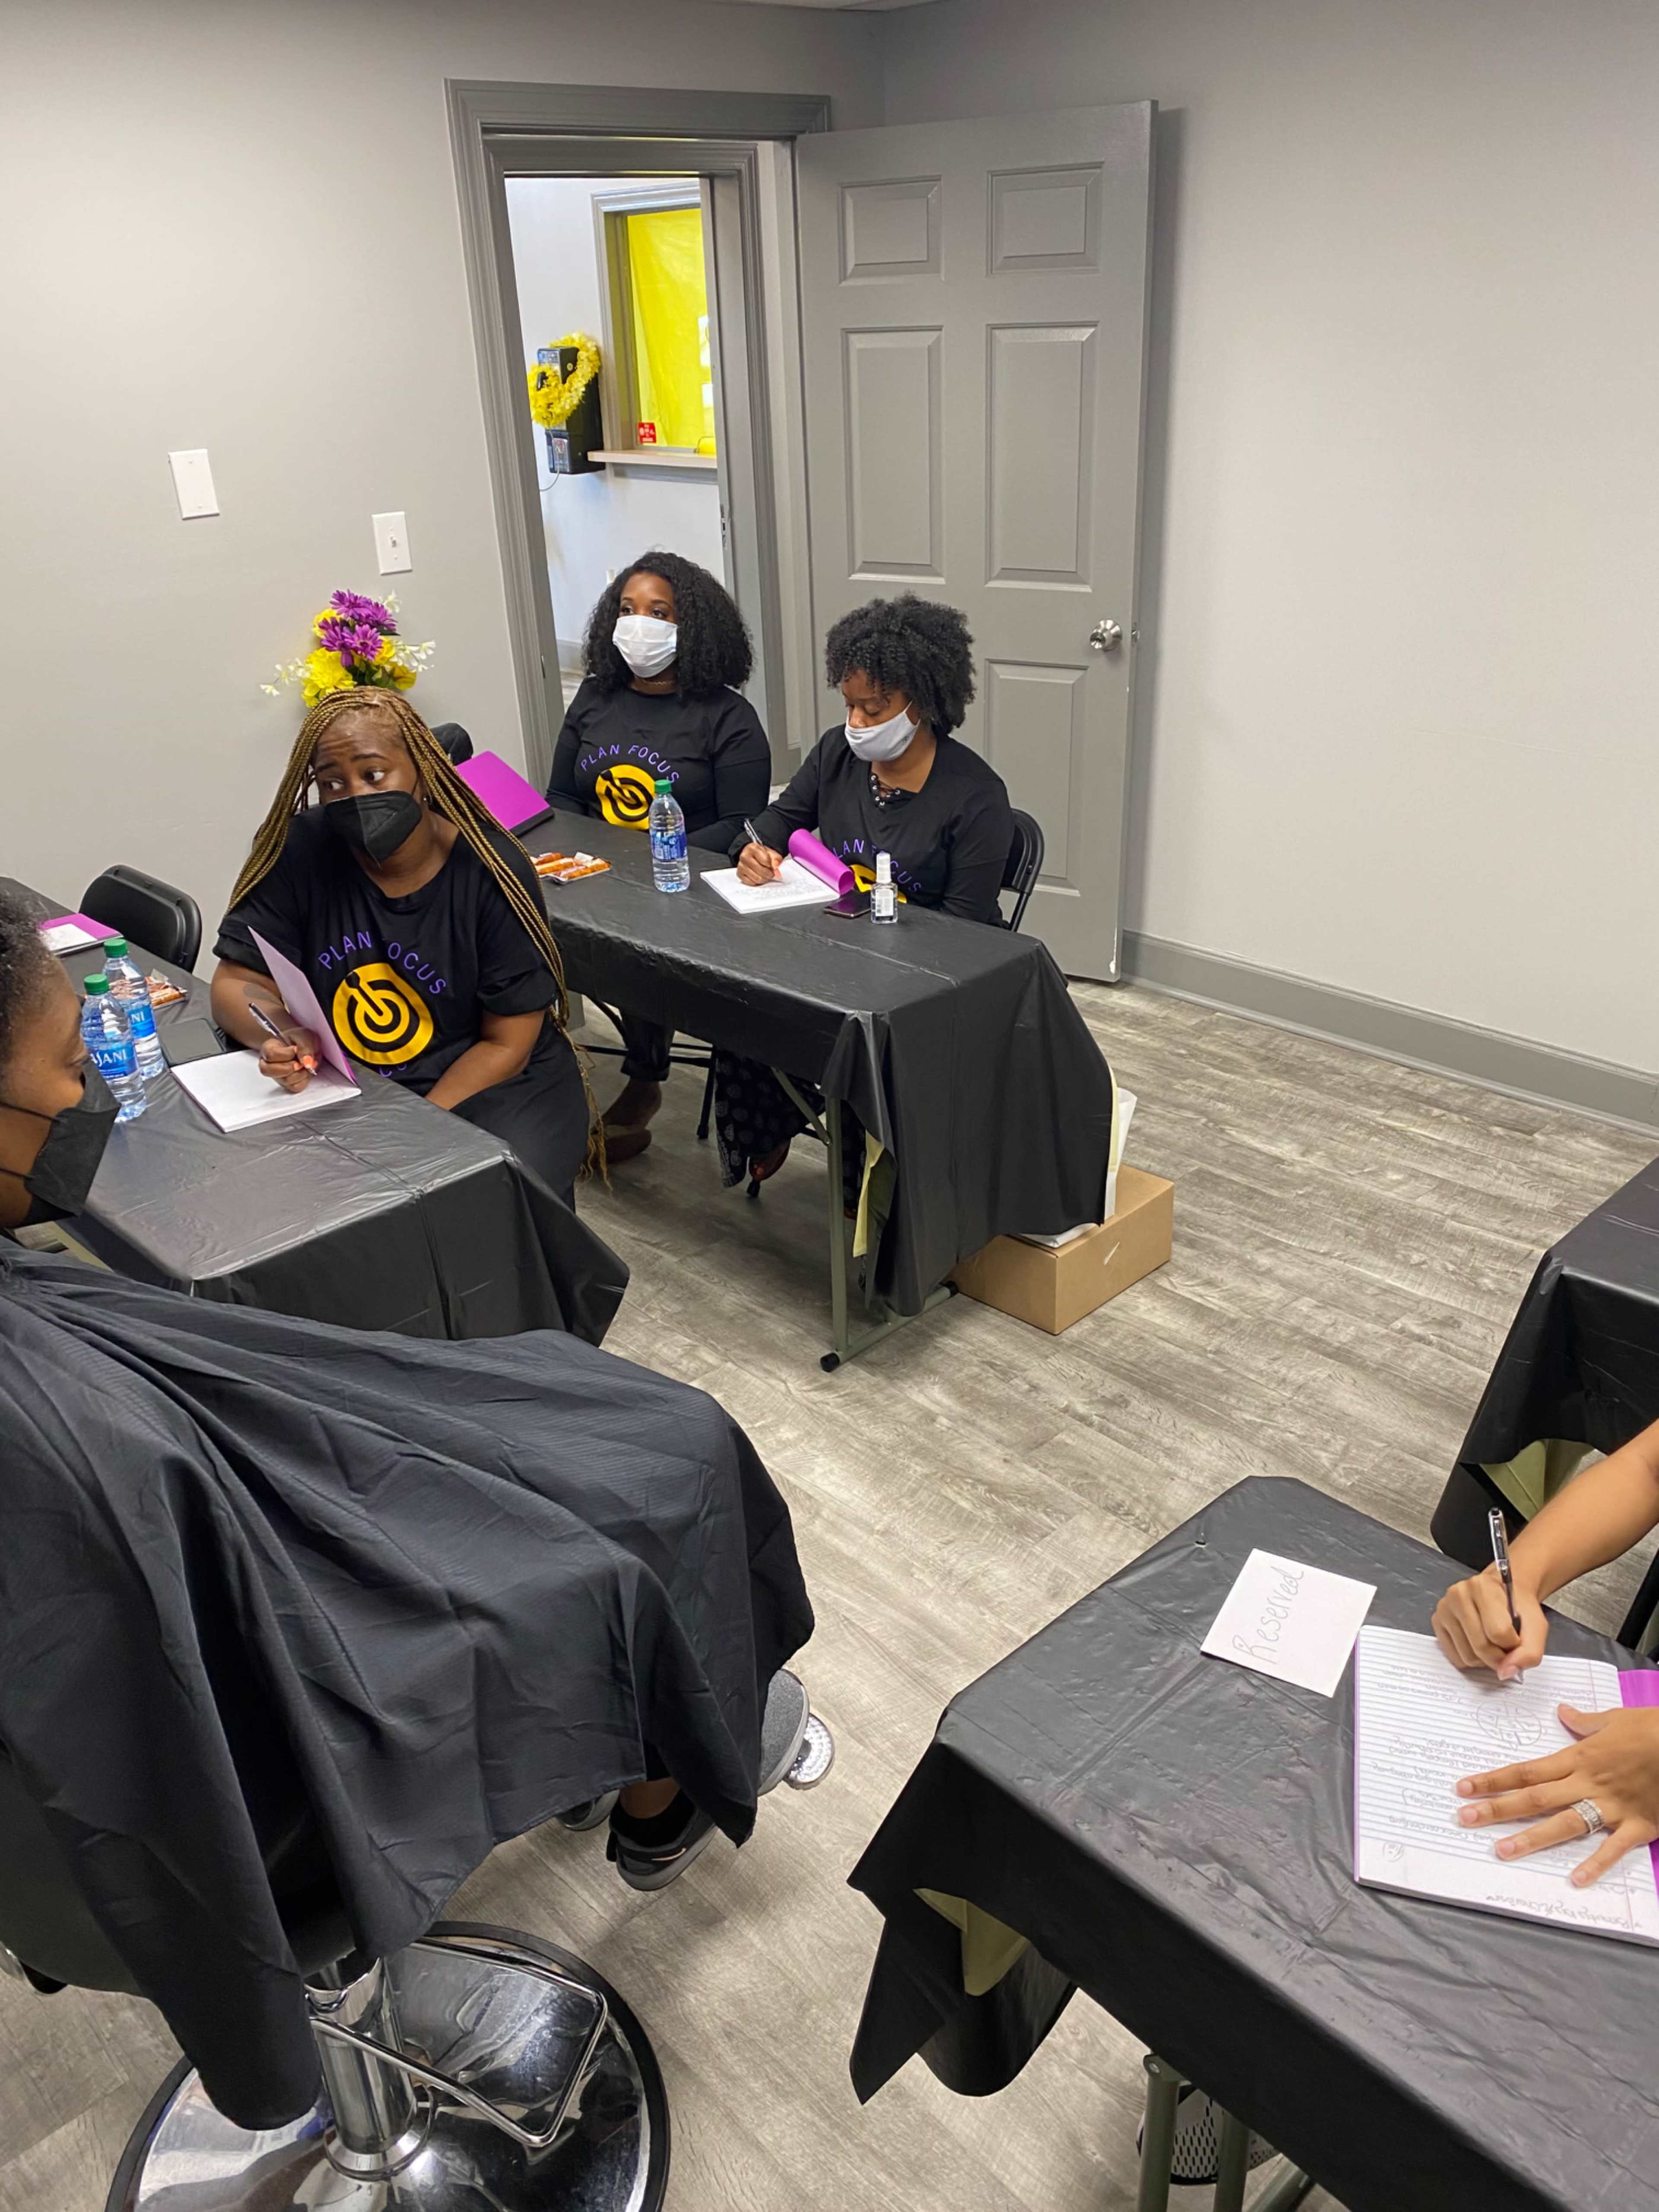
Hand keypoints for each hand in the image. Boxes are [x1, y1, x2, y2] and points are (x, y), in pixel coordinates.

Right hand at [257, 1029, 319, 1091]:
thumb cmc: (301, 1039)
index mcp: (268, 1048)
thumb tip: (306, 1062)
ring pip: (284, 1080)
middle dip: (289, 1067)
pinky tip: (306, 1071)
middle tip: (301, 1062)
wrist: (308, 1046)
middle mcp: (269, 1063)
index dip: (286, 1054)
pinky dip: (304, 1079)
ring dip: (300, 1073)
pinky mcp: (288, 1084)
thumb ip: (305, 1047)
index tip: (296, 1049)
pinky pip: (295, 1087)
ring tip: (307, 1064)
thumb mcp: (304, 1037)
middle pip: (268, 1071)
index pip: (270, 1055)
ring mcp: (277, 1076)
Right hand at [736, 842, 782, 885]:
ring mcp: (741, 866)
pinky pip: (751, 883)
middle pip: (762, 871)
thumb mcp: (771, 853)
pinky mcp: (739, 874)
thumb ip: (776, 860)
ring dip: (764, 879)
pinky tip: (758, 876)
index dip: (771, 865)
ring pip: (757, 879)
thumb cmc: (762, 855)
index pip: (766, 861)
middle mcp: (744, 856)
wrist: (753, 856)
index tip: (771, 865)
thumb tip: (776, 869)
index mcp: (752, 848)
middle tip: (770, 872)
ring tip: (765, 875)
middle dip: (769, 874)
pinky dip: (757, 882)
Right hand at [1432, 1563, 1547, 1678]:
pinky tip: (1478, 1644)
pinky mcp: (1436, 1621)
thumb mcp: (1536, 1626)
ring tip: (1493, 1643)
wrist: (1503, 1594)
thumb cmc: (1519, 1608)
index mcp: (1482, 1587)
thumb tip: (1504, 1673)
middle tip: (1507, 1647)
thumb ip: (1529, 1652)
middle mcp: (1457, 1594)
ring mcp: (1444, 1608)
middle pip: (1481, 1647)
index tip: (1517, 1637)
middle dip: (1500, 1656)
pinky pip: (1455, 1658)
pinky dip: (1471, 1659)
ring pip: (1467, 1656)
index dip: (1513, 1644)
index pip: (1498, 1633)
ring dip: (1485, 1660)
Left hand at [1455, 1706, 1658, 1885]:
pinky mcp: (1638, 1825)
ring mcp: (1611, 1806)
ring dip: (1532, 1838)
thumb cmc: (1654, 1728)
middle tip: (1464, 1819)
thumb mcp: (1616, 1718)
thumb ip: (1586, 1721)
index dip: (1494, 1779)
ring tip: (1502, 1850)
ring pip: (1564, 1823)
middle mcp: (1587, 1783)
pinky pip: (1613, 1848)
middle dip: (1497, 1808)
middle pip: (1535, 1798)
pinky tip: (1576, 1880)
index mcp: (1579, 1758)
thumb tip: (1564, 1712)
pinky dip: (1596, 1864)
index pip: (1526, 1771)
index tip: (1464, 1787)